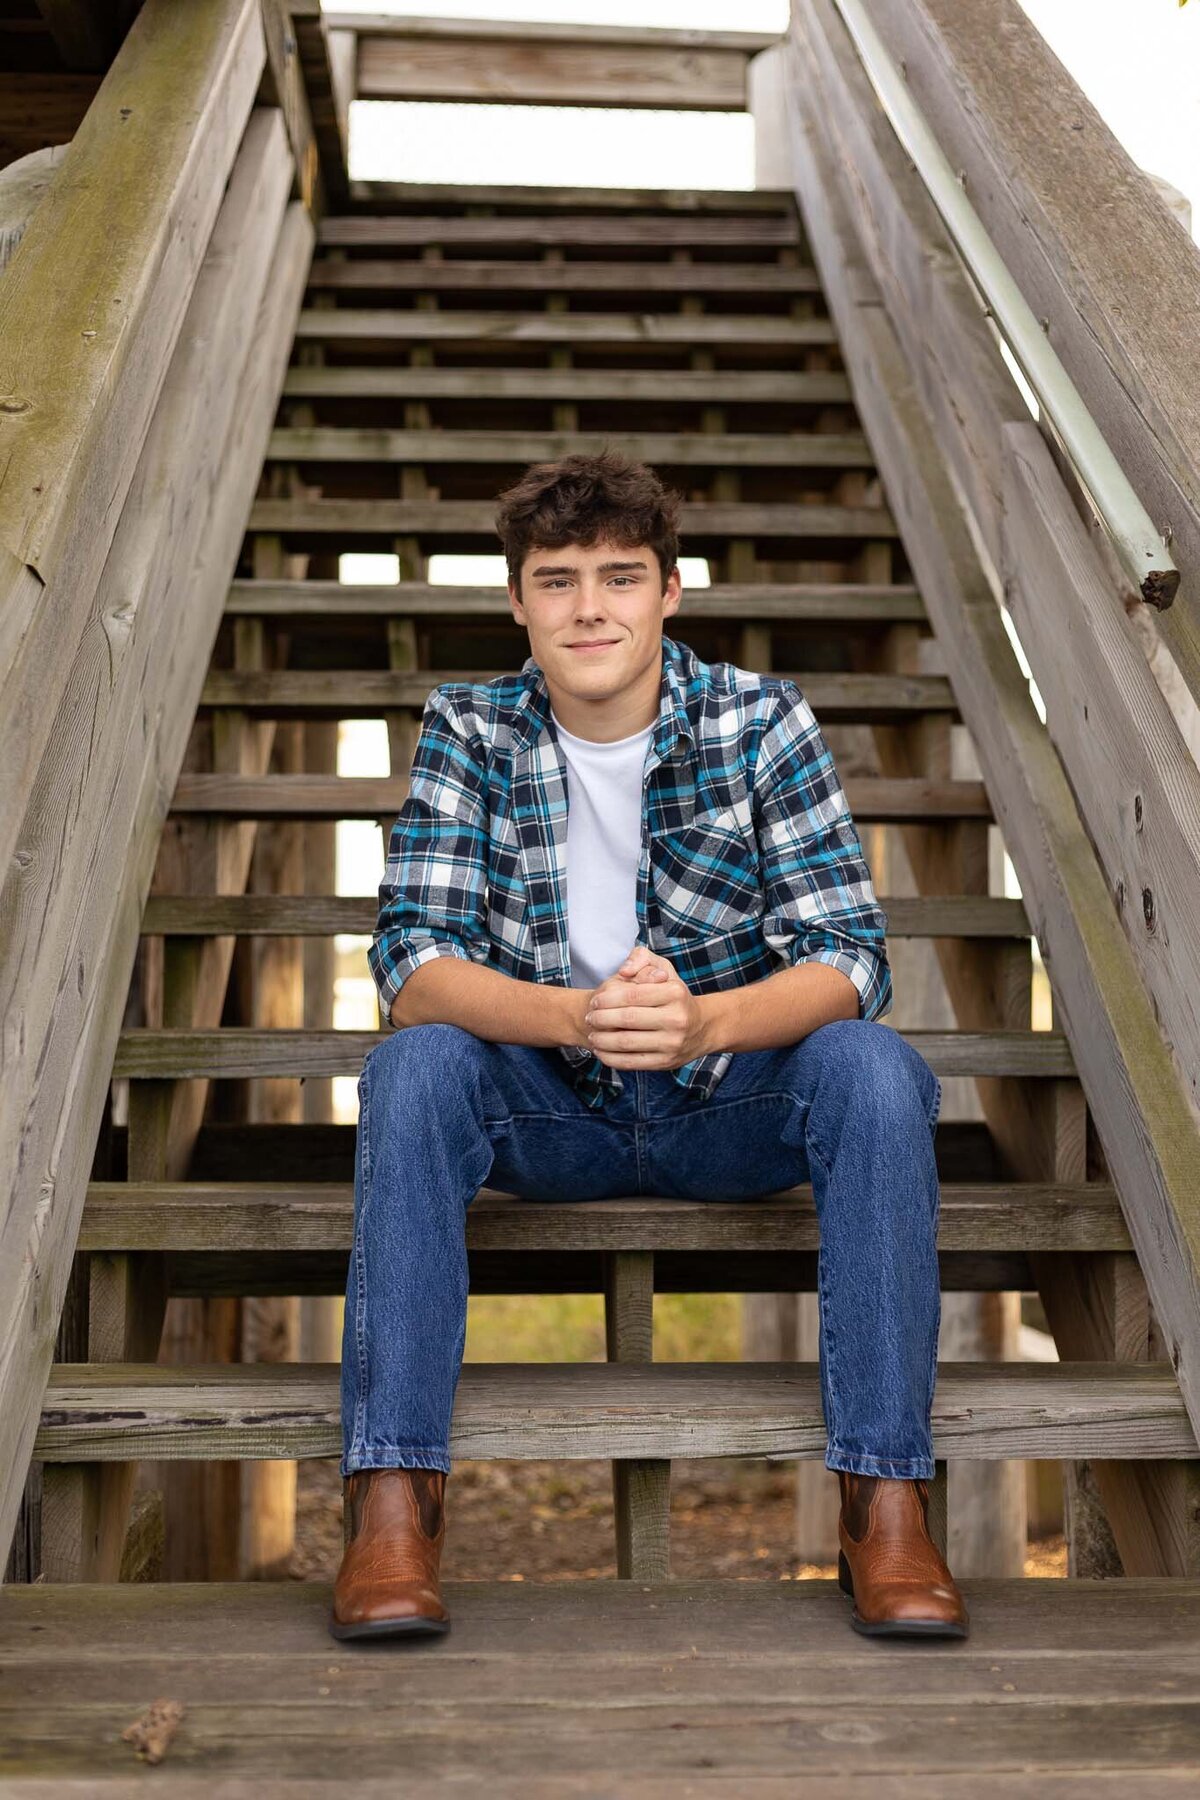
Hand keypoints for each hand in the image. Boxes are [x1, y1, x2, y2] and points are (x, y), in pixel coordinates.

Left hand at [583, 944, 707, 1069]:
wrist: (701, 1028)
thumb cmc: (673, 996)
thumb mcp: (663, 968)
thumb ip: (641, 959)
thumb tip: (625, 971)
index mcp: (675, 993)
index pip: (632, 995)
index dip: (607, 999)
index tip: (594, 1002)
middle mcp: (676, 1019)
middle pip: (627, 1019)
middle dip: (601, 1019)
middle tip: (589, 1018)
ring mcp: (672, 1043)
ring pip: (626, 1042)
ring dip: (602, 1040)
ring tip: (593, 1035)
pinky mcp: (666, 1062)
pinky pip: (631, 1062)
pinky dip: (611, 1058)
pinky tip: (601, 1051)